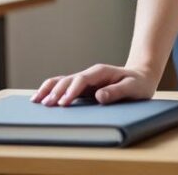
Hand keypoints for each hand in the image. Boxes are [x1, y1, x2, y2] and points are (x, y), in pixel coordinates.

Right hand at [31, 63, 159, 106]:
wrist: (140, 77)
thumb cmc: (138, 84)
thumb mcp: (133, 88)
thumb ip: (117, 92)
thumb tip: (99, 96)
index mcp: (101, 72)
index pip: (82, 80)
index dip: (72, 90)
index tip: (64, 102)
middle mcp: (90, 74)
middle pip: (69, 80)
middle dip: (57, 92)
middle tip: (47, 105)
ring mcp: (85, 80)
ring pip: (62, 81)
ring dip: (49, 89)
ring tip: (36, 101)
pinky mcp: (83, 87)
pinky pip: (64, 86)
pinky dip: (51, 90)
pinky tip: (40, 98)